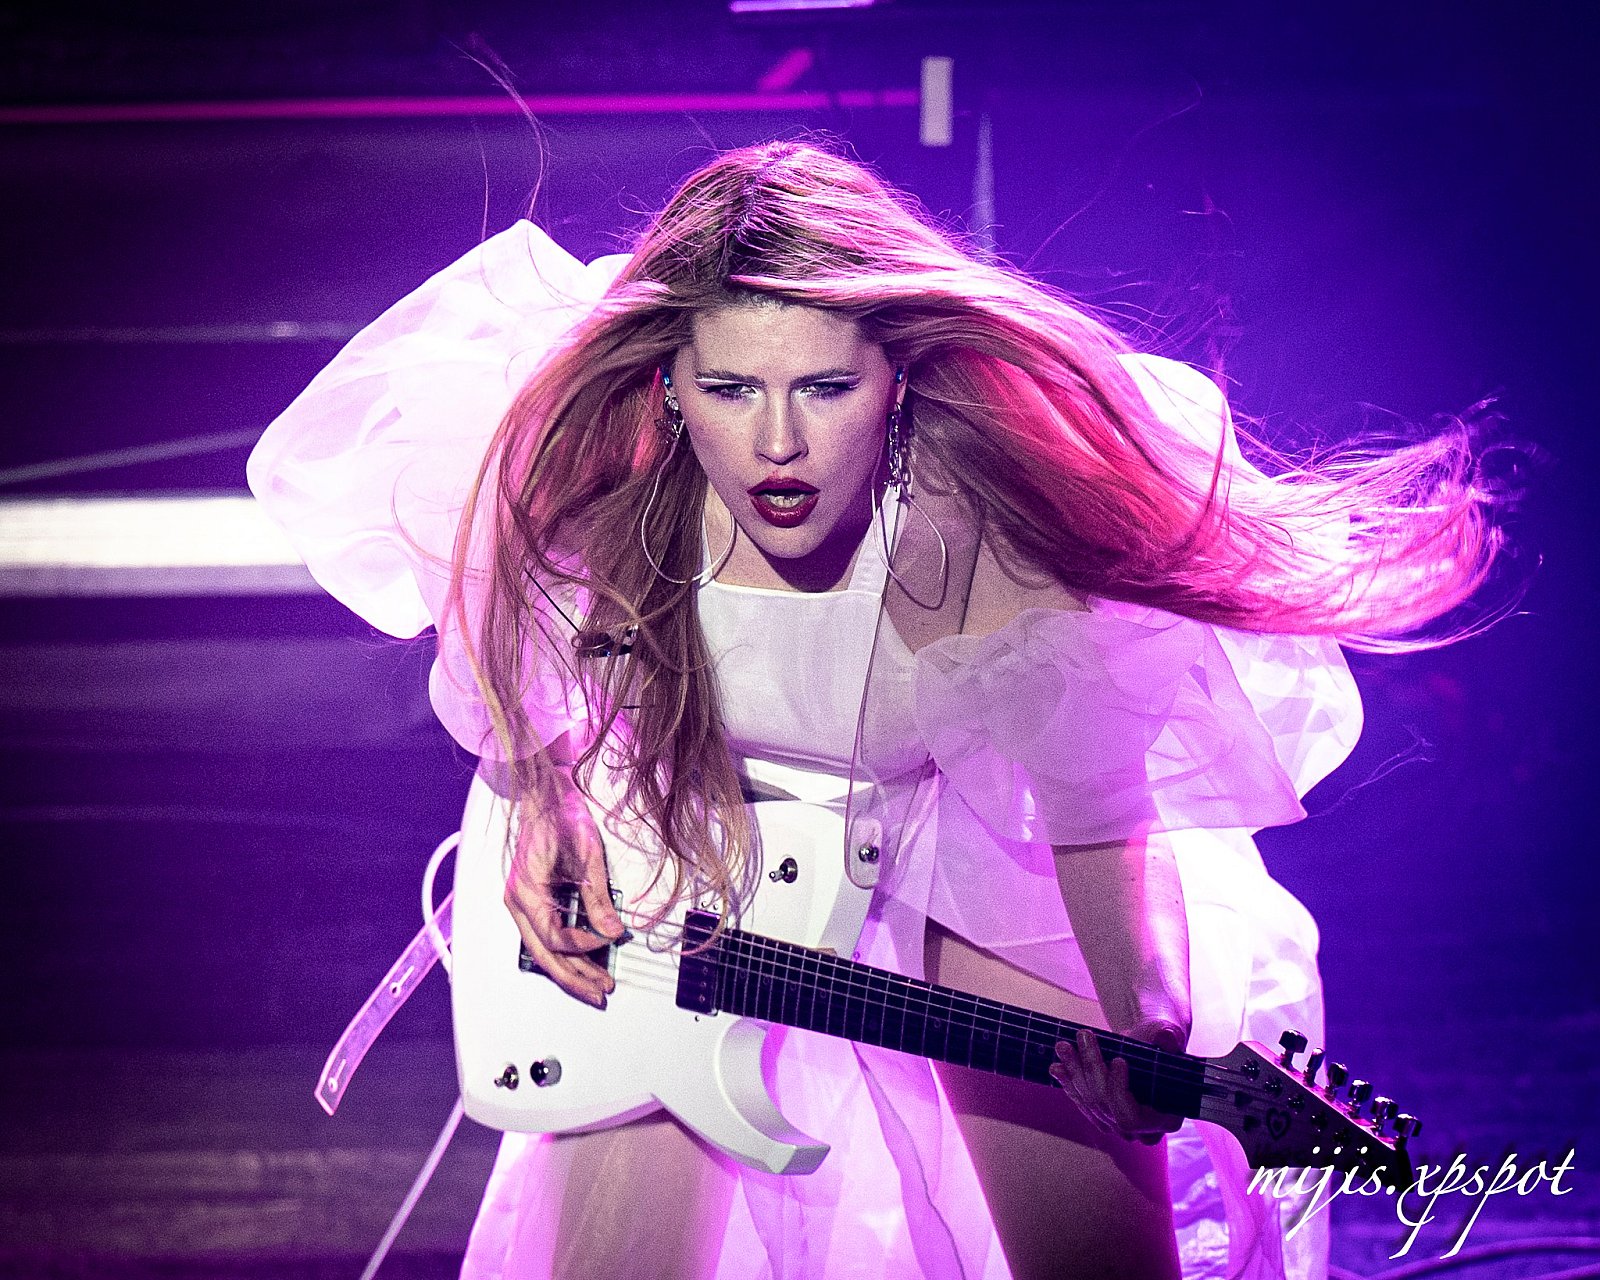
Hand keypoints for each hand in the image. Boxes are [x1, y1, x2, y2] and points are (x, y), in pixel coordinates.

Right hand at [502, 775, 626, 1007]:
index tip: (611, 940)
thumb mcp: (587, 855)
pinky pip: (544, 935)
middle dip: (574, 977)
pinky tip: (583, 960)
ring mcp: (522, 903)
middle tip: (600, 992)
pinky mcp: (531, 900)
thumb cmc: (561, 815)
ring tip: (595, 984)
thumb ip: (598, 898)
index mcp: (526, 892)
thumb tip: (613, 930)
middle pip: (544, 954)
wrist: (546, 794)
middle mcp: (518, 902)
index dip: (585, 945)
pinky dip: (564, 950)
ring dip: (570, 968)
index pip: (556, 936)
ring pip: (542, 949)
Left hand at [1049, 1020, 1186, 1144]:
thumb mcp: (1168, 1035)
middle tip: (1083, 1038)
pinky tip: (1057, 1067)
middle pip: (1107, 1108)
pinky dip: (1069, 1083)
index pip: (1134, 1117)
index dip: (1120, 1091)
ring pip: (1091, 1104)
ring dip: (1075, 1074)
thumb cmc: (1161, 1042)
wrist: (1147, 1046)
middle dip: (1092, 1070)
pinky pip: (1083, 1104)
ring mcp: (1119, 1127)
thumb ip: (1170, 1038)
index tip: (1118, 1060)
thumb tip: (1166, 1037)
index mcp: (1166, 1119)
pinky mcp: (1102, 1117)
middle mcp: (1141, 1131)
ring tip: (1063, 1047)